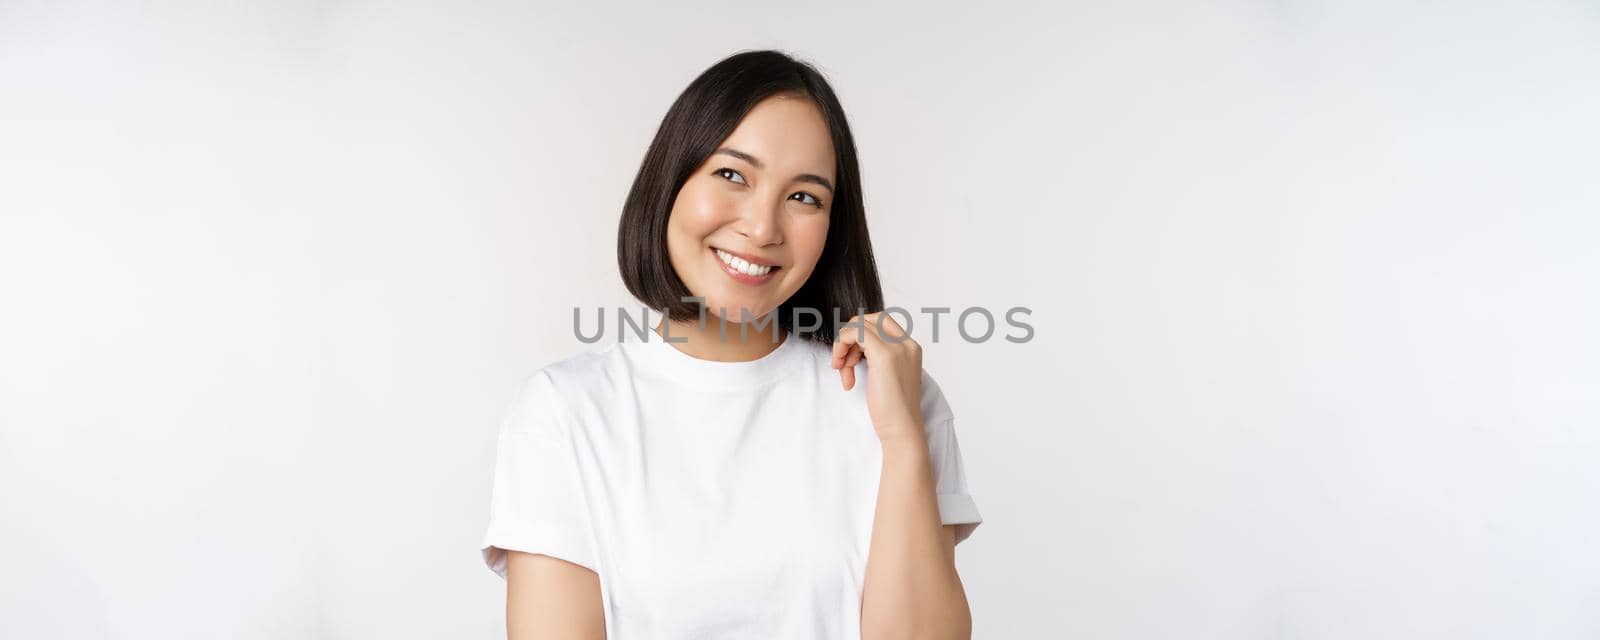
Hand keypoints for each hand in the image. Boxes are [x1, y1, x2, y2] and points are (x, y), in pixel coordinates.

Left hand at [830, 311, 924, 442]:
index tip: (851, 358)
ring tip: (843, 372)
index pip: (881, 322)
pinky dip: (841, 346)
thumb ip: (877, 357)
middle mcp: (907, 344)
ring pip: (860, 324)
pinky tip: (842, 370)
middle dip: (850, 337)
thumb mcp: (887, 376)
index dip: (859, 334)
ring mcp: (897, 348)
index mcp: (910, 347)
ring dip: (843, 346)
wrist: (901, 430)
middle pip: (869, 319)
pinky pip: (854, 333)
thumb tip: (853, 344)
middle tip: (844, 363)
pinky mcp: (884, 356)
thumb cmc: (892, 410)